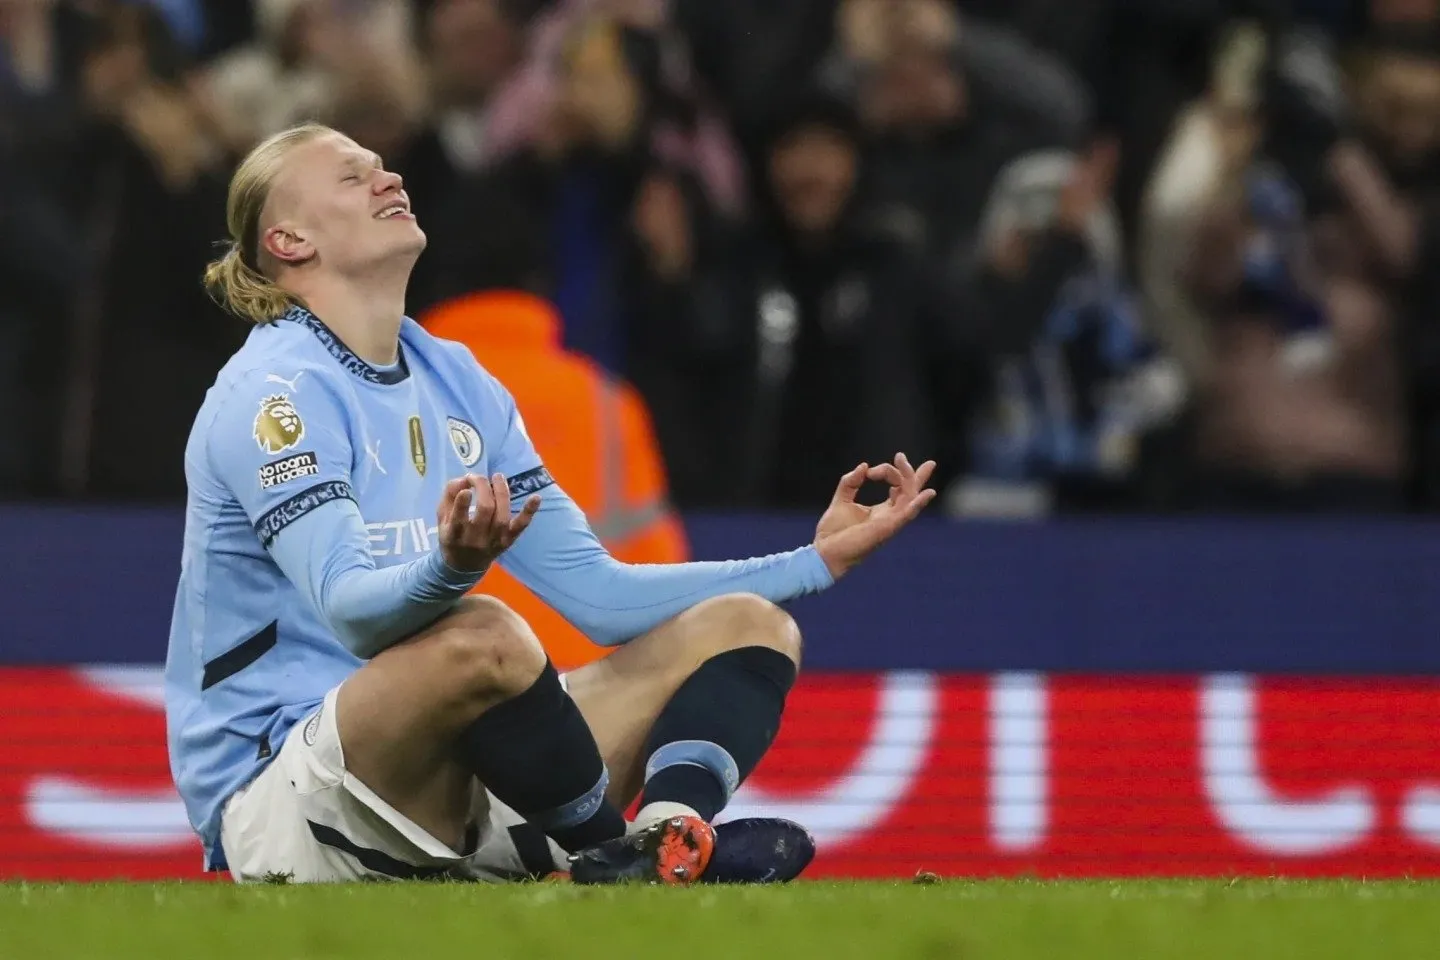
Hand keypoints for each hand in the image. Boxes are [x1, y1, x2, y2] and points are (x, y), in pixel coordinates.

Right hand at [436, 473, 541, 573]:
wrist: (465, 565)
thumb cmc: (452, 535)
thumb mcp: (442, 517)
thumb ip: (449, 494)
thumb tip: (465, 479)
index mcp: (454, 535)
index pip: (458, 519)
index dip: (462, 503)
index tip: (466, 487)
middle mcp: (475, 540)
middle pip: (485, 510)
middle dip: (483, 488)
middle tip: (478, 477)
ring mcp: (494, 541)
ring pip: (502, 516)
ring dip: (502, 493)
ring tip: (497, 477)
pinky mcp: (508, 541)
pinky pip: (520, 526)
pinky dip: (529, 512)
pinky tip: (536, 497)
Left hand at [813, 453, 936, 579]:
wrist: (824, 552)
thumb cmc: (833, 532)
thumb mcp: (841, 500)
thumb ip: (850, 482)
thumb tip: (863, 466)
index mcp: (882, 511)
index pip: (899, 488)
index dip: (890, 471)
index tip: (870, 471)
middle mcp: (890, 517)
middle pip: (911, 492)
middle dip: (915, 474)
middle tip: (906, 458)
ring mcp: (890, 523)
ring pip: (909, 497)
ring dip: (909, 478)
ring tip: (902, 461)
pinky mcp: (886, 528)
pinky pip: (907, 515)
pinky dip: (918, 504)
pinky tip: (928, 493)